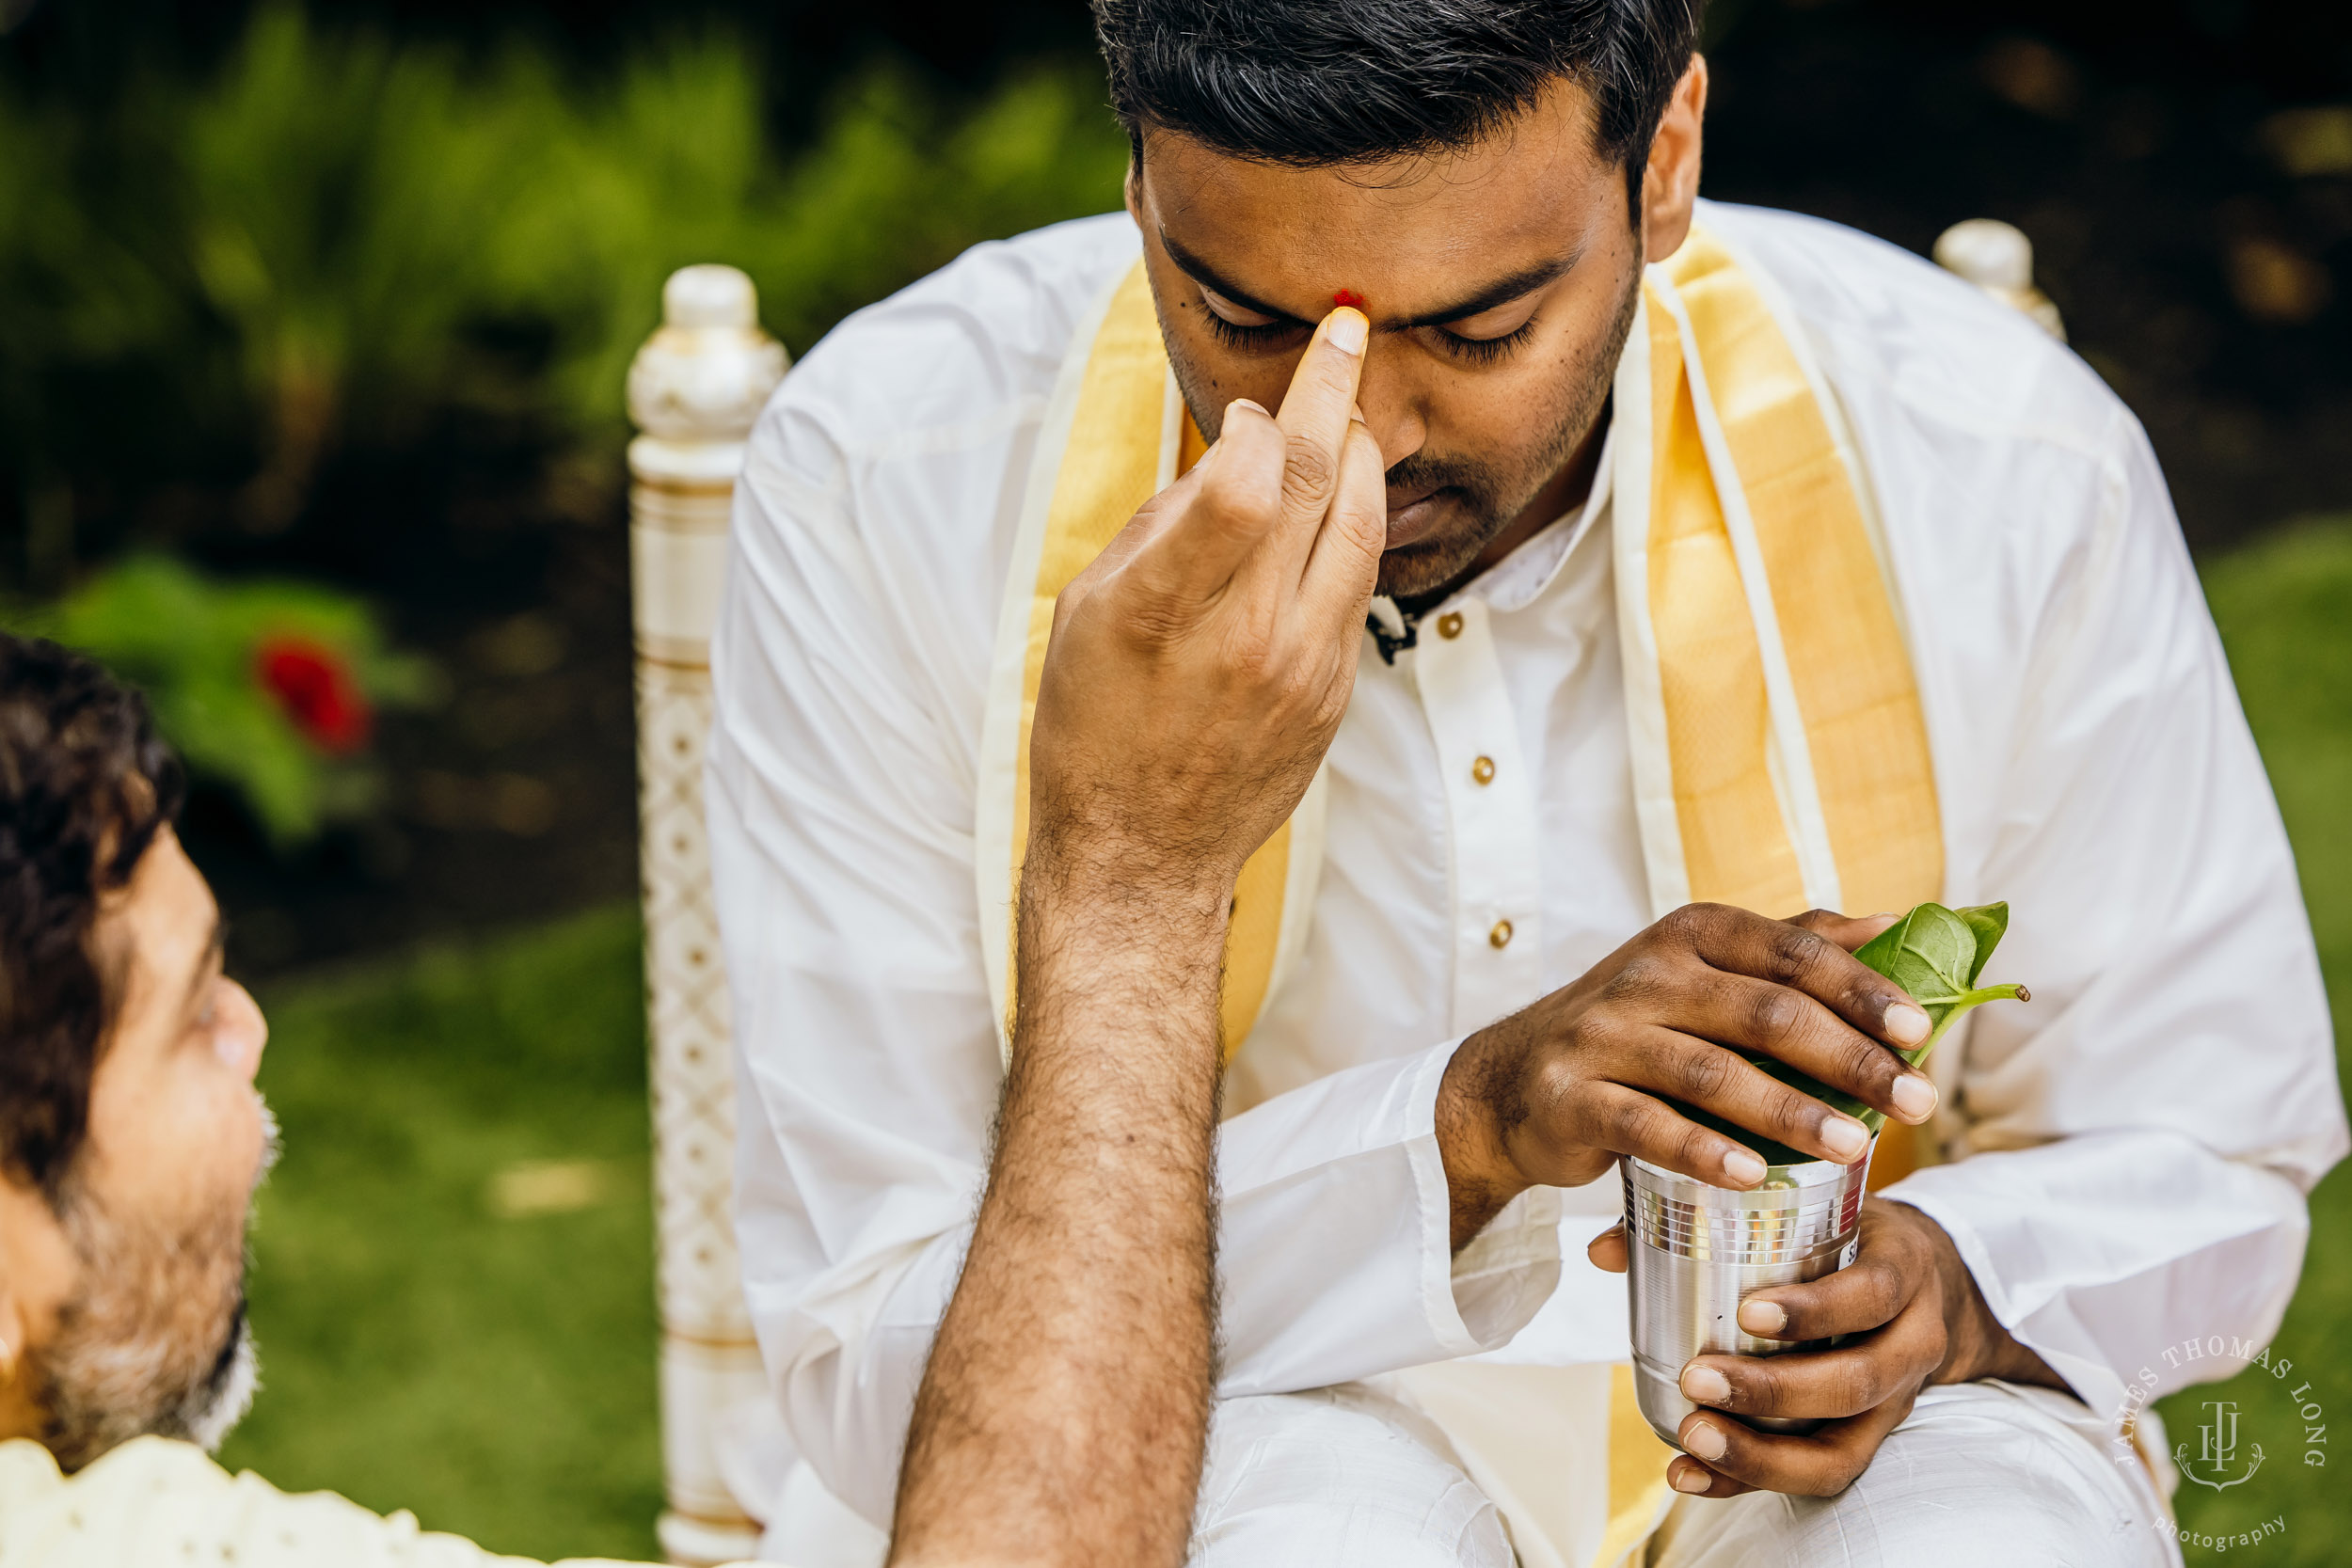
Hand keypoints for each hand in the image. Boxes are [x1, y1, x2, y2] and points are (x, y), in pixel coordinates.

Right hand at [1026, 307, 1385, 906]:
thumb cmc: (1093, 726)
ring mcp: (1304, 665)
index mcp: (1163, 609)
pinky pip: (1360, 579)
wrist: (1143, 854)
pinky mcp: (1336, 689)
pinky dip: (1355, 521)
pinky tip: (1345, 491)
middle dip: (1334, 388)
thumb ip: (1161, 528)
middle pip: (1317, 480)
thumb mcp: (1084, 613)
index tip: (1246, 409)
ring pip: (1360, 523)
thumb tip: (1232, 452)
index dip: (1258, 419)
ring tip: (1354, 403)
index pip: (1247, 479)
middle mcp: (1246, 634)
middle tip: (1348, 327)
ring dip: (1362, 449)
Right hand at [1436, 906, 1935, 1247]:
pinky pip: (1646, 1126)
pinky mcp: (1572, 1098)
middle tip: (1916, 1102)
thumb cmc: (1634, 1027)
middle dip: (1850, 1059)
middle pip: (1764, 1012)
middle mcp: (1646, 974)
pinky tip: (1757, 1178)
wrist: (1510, 1081)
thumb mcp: (1706, 972)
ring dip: (1792, 1113)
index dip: (1862, 990)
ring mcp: (1602, 1036)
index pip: (1791, 951)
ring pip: (1711, 1073)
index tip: (1921, 1031)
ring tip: (1859, 1148)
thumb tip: (1900, 925)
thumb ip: (1795, 948)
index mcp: (1691, 934)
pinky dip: (1704, 1152)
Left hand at [1586, 1198, 2064, 1496]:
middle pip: (1856, 1384)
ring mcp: (1897, 1401)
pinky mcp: (1869, 1439)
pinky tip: (1690, 1474)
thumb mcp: (1808, 1210)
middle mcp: (1912, 1342)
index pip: (1871, 1295)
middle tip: (1697, 1377)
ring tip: (1692, 1436)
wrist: (1924, 1282)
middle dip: (1773, 1391)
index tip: (1749, 1313)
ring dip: (1762, 1453)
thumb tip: (1605, 1247)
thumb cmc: (1846, 1236)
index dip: (1816, 1310)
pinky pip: (1818, 1474)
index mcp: (1900, 1271)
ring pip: (1844, 1450)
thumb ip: (1708, 1215)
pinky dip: (1750, 1478)